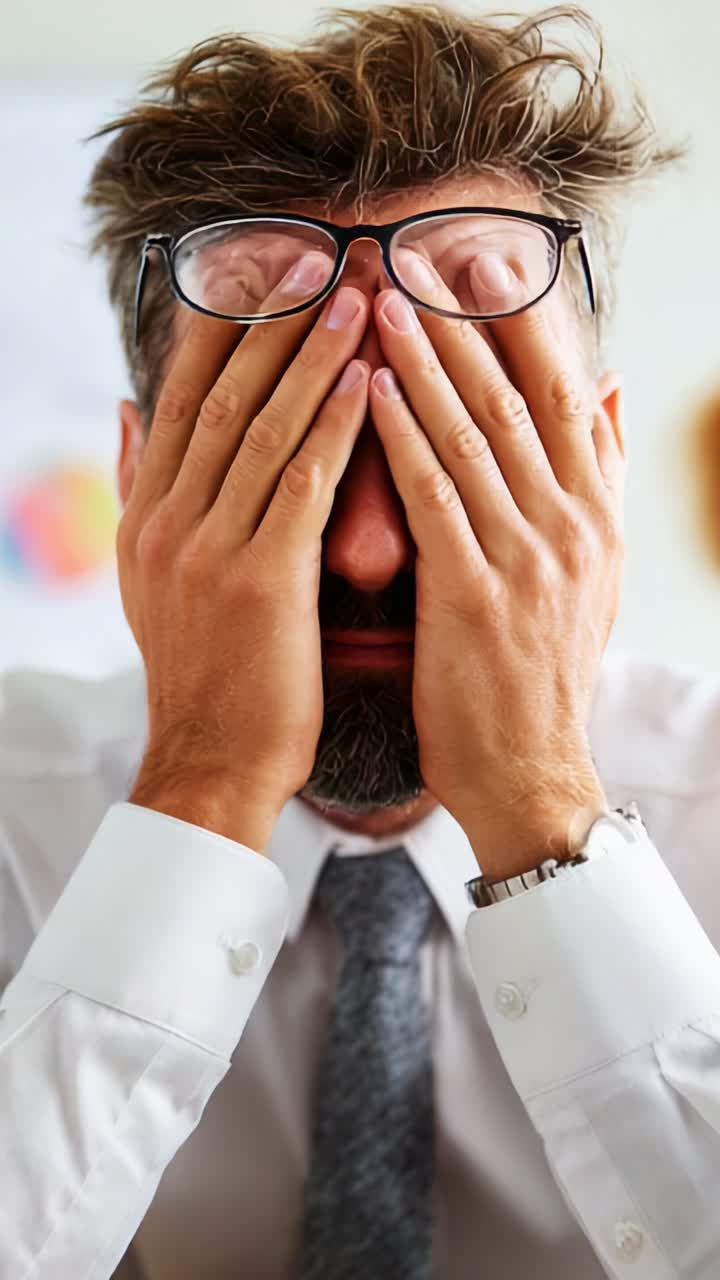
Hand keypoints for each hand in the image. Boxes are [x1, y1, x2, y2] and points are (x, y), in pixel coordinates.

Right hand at [119, 262, 370, 847]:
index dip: (221, 325)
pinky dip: (336, 426)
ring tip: (358, 298)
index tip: (263, 269)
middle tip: (322, 258)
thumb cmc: (203, 669)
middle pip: (223, 395)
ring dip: (314, 356)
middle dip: (275, 321)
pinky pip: (303, 484)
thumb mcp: (149, 576)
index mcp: (147, 512)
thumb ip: (139, 488)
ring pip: (264, 427)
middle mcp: (169, 519)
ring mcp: (210, 548)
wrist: (211, 757)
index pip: (181, 395)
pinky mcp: (261, 581)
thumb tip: (128, 412)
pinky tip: (370, 382)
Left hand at [369, 263, 623, 876]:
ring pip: (472, 435)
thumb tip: (615, 386)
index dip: (523, 322)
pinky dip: (400, 437)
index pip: (565, 393)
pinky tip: (366, 389)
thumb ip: (602, 474)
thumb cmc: (546, 671)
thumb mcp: (597, 569)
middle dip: (465, 321)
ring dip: (424, 361)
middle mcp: (569, 524)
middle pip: (516, 398)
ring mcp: (525, 558)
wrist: (532, 769)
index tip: (483, 263)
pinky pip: (433, 497)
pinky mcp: (472, 594)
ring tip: (382, 300)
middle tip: (418, 253)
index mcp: (595, 513)